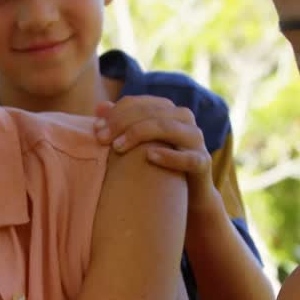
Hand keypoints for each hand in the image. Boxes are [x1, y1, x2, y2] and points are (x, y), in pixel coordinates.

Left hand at [93, 96, 213, 207]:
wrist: (187, 197)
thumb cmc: (157, 167)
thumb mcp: (138, 145)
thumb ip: (122, 124)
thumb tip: (100, 107)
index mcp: (167, 111)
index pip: (138, 103)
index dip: (115, 113)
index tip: (96, 129)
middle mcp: (184, 119)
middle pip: (150, 112)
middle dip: (122, 122)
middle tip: (101, 139)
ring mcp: (196, 140)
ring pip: (168, 127)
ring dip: (140, 133)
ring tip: (117, 147)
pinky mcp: (203, 162)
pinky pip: (188, 157)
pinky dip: (169, 156)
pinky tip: (149, 157)